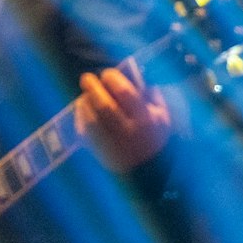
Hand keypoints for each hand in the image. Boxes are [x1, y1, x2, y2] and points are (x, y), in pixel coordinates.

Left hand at [78, 59, 171, 173]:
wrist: (150, 169)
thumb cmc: (156, 135)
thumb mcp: (162, 115)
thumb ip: (151, 95)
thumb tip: (134, 75)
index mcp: (146, 120)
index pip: (125, 94)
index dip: (113, 80)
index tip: (107, 74)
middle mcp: (129, 133)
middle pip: (105, 106)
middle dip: (93, 89)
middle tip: (86, 78)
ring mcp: (114, 145)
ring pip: (92, 120)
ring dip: (84, 104)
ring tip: (84, 97)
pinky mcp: (101, 154)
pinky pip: (85, 133)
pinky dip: (80, 119)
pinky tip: (82, 111)